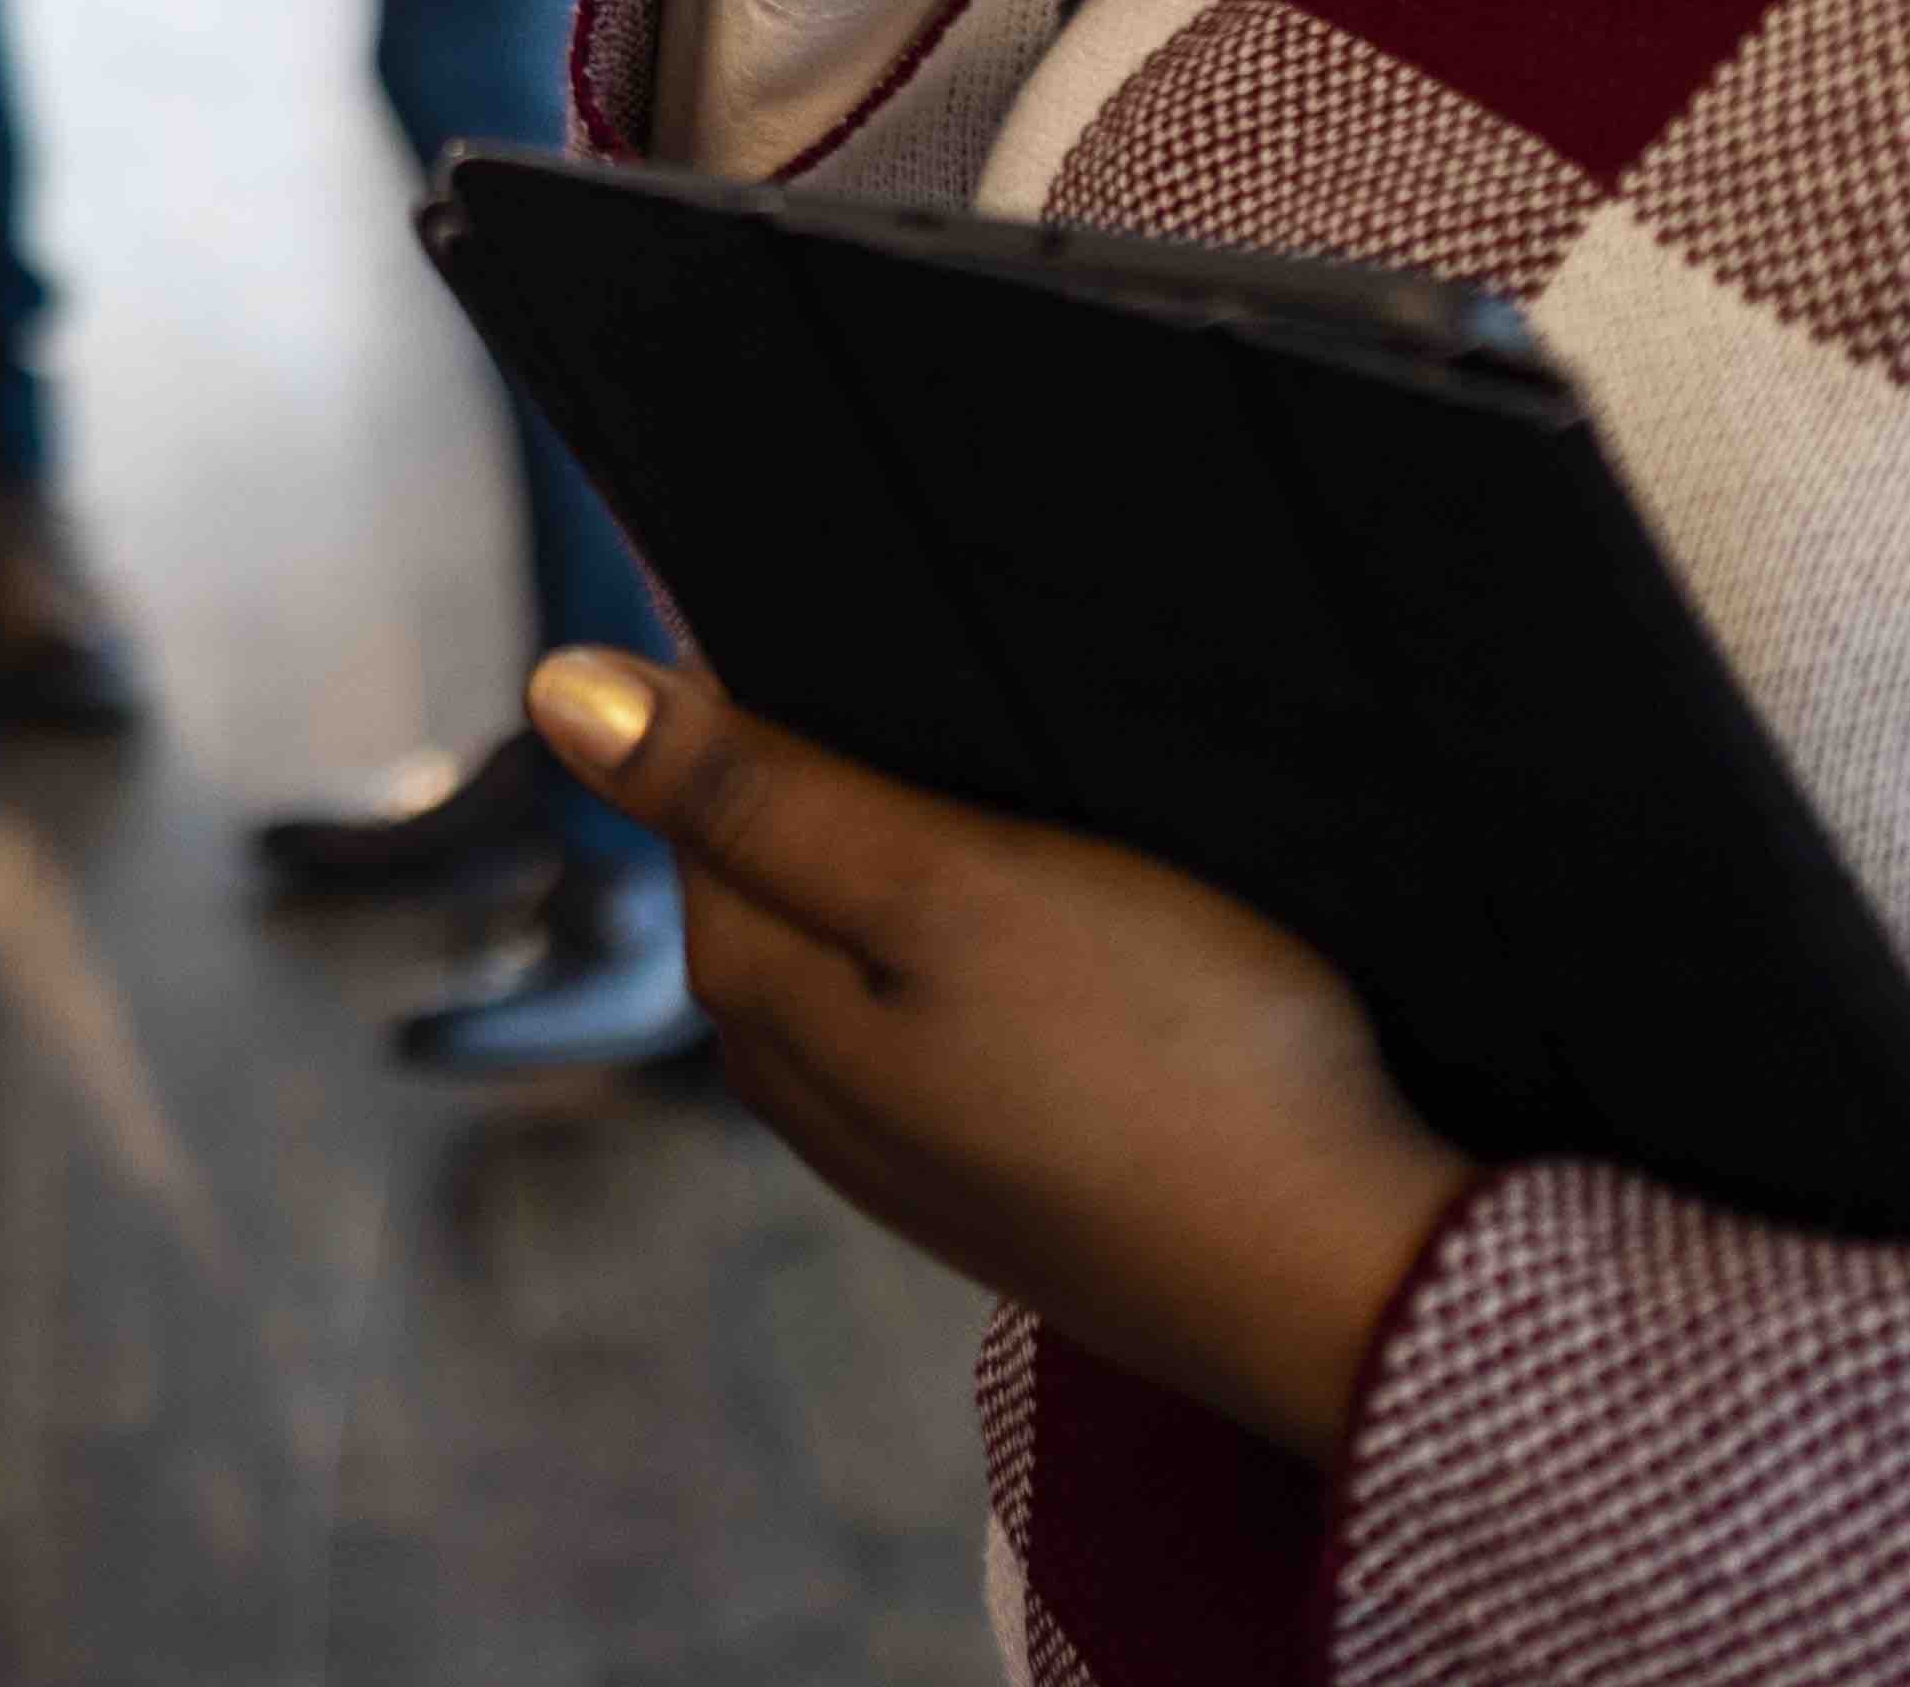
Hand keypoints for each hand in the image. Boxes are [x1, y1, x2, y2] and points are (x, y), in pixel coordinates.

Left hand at [530, 651, 1471, 1458]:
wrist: (1353, 1286)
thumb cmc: (1166, 1061)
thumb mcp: (949, 889)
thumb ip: (754, 794)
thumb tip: (556, 690)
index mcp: (761, 1002)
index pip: (696, 803)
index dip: (759, 696)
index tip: (856, 623)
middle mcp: (805, 1094)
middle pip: (774, 884)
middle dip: (828, 786)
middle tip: (955, 700)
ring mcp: (910, 1158)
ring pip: (867, 965)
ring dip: (917, 877)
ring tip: (1035, 807)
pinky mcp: (1015, 1188)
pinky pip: (954, 1038)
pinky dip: (989, 969)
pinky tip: (1080, 939)